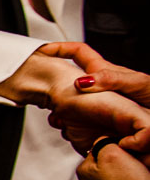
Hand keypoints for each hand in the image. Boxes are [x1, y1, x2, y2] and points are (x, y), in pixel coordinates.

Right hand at [32, 43, 149, 152]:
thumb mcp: (137, 83)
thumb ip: (109, 79)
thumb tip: (80, 82)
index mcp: (104, 72)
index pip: (78, 53)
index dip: (60, 48)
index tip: (43, 51)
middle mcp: (99, 87)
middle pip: (67, 81)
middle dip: (53, 88)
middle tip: (43, 97)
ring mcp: (98, 103)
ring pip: (70, 104)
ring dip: (60, 111)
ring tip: (57, 120)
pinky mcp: (100, 119)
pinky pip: (79, 122)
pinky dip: (72, 126)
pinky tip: (72, 132)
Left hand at [77, 142, 149, 179]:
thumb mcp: (113, 154)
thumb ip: (104, 143)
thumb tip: (104, 141)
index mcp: (83, 169)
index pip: (100, 149)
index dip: (118, 149)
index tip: (127, 155)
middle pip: (108, 163)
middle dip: (122, 162)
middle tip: (133, 167)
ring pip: (116, 175)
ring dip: (127, 174)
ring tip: (135, 179)